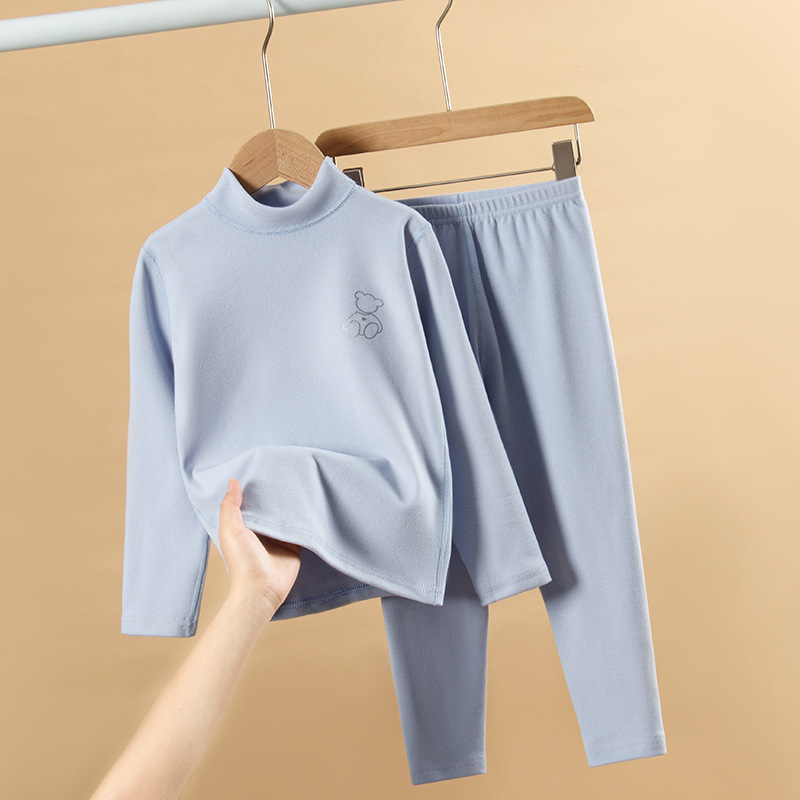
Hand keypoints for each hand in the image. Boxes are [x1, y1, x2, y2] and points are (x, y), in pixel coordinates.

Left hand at [218, 478, 301, 614]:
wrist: (263, 589)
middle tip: (284, 470)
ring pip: (286, 514)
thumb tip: (232, 481)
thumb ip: (230, 507)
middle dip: (274, 492)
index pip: (249, 501)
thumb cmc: (243, 562)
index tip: (261, 467)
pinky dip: (305, 517)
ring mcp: (279, 537)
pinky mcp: (295, 544)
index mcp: (243, 526)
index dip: (253, 487)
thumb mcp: (230, 530)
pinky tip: (310, 502)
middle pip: (269, 506)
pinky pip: (301, 526)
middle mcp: (261, 530)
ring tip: (299, 481)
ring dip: (291, 503)